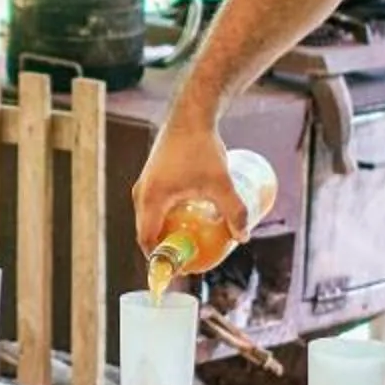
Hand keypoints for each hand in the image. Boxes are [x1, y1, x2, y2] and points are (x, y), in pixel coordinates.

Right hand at [130, 113, 242, 256]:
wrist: (190, 114)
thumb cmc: (201, 147)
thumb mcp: (221, 184)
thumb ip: (234, 212)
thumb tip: (242, 238)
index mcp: (151, 200)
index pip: (148, 241)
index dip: (161, 260)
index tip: (178, 270)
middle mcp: (142, 193)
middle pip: (149, 232)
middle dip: (168, 248)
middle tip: (190, 257)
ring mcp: (145, 183)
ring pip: (152, 218)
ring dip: (168, 232)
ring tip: (192, 240)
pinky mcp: (153, 175)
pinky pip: (155, 205)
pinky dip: (167, 216)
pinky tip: (189, 216)